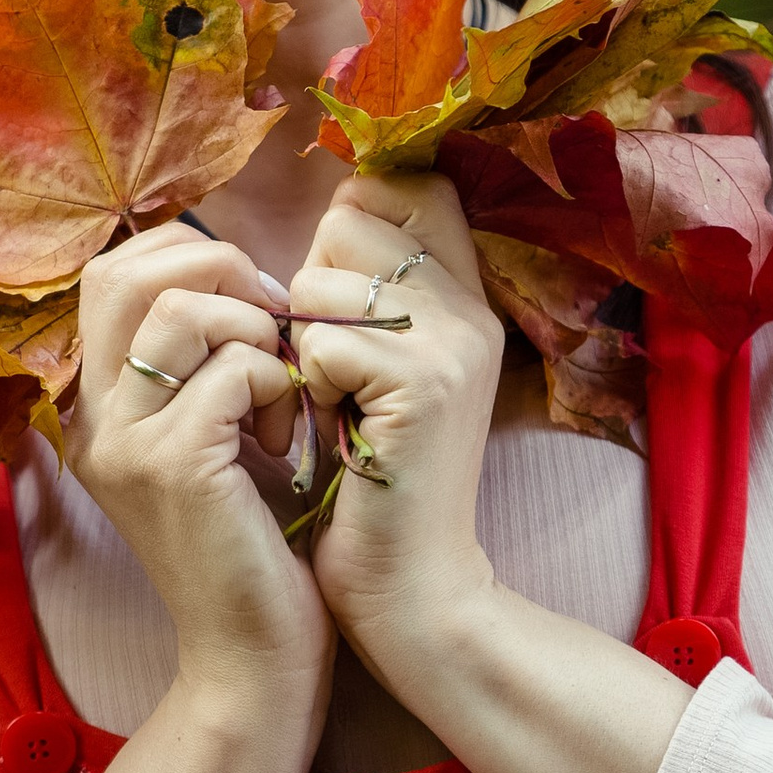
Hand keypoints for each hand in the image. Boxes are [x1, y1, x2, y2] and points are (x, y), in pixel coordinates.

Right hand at [69, 227, 332, 712]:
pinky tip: (289, 443)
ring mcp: (121, 443)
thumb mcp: (213, 433)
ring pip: (183, 307)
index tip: (255, 307)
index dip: (192, 257)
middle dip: (222, 270)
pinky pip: (234, 370)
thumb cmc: (254, 539)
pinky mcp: (171, 466)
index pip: (113, 272)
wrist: (254, 655)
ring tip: (281, 394)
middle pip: (128, 272)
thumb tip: (238, 272)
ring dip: (255, 331)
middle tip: (273, 328)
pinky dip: (280, 387)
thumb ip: (202, 359)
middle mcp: (90, 419)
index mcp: (93, 406)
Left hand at [289, 170, 504, 693]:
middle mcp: (471, 308)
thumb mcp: (382, 372)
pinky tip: (332, 431)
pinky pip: (321, 340)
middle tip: (331, 367)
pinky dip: (307, 386)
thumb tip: (326, 218)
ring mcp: (454, 343)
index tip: (333, 300)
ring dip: (301, 344)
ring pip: (323, 281)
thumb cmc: (372, 483)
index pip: (410, 183)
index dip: (349, 220)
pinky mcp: (426, 384)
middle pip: (353, 218)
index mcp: (466, 297)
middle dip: (311, 287)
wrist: (414, 590)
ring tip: (331, 404)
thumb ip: (371, 296)